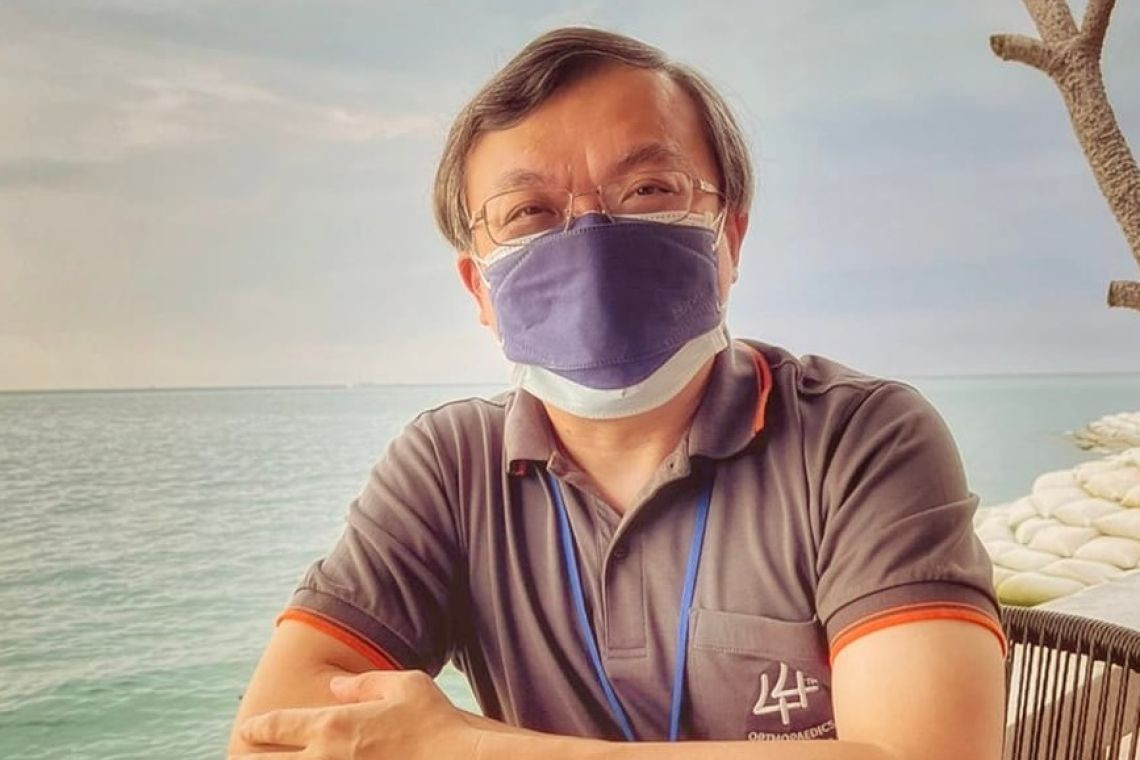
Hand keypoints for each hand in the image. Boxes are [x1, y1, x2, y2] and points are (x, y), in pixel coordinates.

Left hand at [232, 670, 481, 759]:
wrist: (458, 759)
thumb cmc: (434, 720)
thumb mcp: (404, 684)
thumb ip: (364, 683)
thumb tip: (336, 685)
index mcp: (332, 724)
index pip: (276, 726)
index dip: (256, 728)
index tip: (247, 730)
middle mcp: (325, 757)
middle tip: (241, 757)